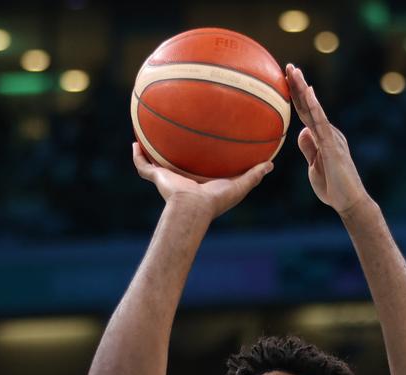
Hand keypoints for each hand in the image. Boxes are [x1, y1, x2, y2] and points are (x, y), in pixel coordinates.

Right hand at [132, 143, 272, 220]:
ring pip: (155, 165)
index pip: (199, 169)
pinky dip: (137, 155)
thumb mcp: (239, 186)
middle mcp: (181, 180)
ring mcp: (167, 178)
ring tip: (145, 136)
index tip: (202, 146)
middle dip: (173, 154)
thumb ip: (253, 175)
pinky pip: (142, 166)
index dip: (200, 159)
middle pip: (175, 165)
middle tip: (174, 138)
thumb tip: (270, 165)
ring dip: (150, 153)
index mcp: (199, 183)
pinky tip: (134, 142)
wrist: (193, 207)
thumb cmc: (215, 200)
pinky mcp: (157, 177)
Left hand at [286, 64, 369, 218]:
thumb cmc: (333, 187)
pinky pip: (322, 124)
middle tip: (289, 66)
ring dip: (305, 90)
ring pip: (315, 110)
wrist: (349, 202)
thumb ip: (309, 148)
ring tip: (295, 73)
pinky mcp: (333, 146)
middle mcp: (328, 133)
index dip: (297, 97)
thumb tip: (301, 132)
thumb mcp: (314, 166)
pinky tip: (309, 95)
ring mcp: (331, 138)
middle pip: (310, 106)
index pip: (306, 114)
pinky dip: (315, 108)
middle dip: (299, 86)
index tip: (287, 80)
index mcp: (322, 137)